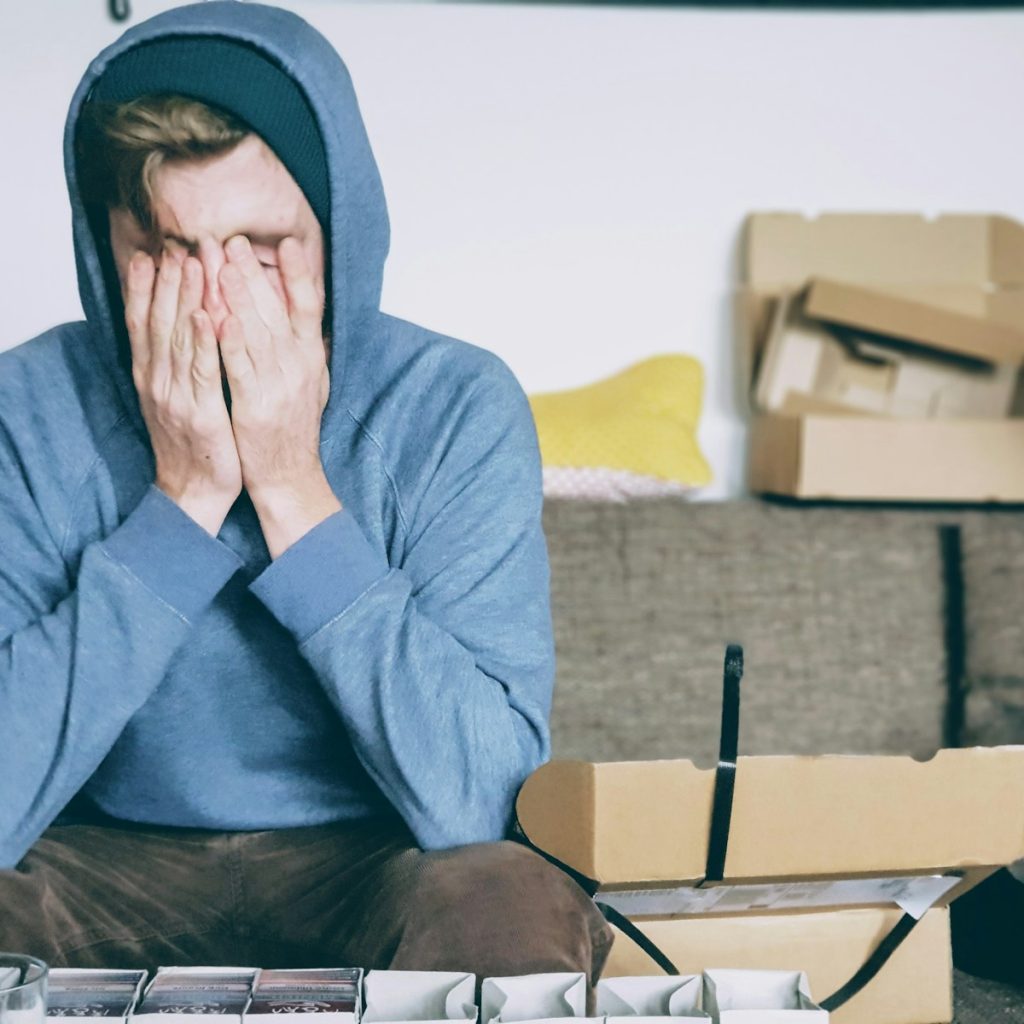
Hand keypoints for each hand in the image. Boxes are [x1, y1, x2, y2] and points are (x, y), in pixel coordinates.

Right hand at [124, 247, 242, 535]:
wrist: (194, 492)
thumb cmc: (193, 443)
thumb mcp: (177, 398)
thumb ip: (176, 363)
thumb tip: (179, 326)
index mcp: (151, 376)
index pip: (144, 323)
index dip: (146, 287)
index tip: (152, 252)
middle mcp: (158, 381)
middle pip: (159, 321)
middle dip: (168, 281)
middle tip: (177, 243)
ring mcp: (176, 396)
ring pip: (178, 338)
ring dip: (184, 297)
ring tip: (191, 262)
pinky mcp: (201, 413)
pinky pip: (201, 371)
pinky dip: (201, 341)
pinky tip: (205, 314)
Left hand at [216, 234, 329, 504]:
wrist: (289, 477)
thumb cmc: (292, 428)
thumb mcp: (311, 383)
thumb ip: (305, 348)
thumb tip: (305, 312)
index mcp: (311, 358)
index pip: (310, 307)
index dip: (300, 274)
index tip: (287, 243)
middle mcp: (300, 367)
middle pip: (277, 310)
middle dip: (253, 273)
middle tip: (232, 240)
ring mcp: (279, 386)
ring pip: (257, 332)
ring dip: (238, 296)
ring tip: (220, 263)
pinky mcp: (256, 406)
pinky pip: (241, 368)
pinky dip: (230, 341)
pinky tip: (216, 316)